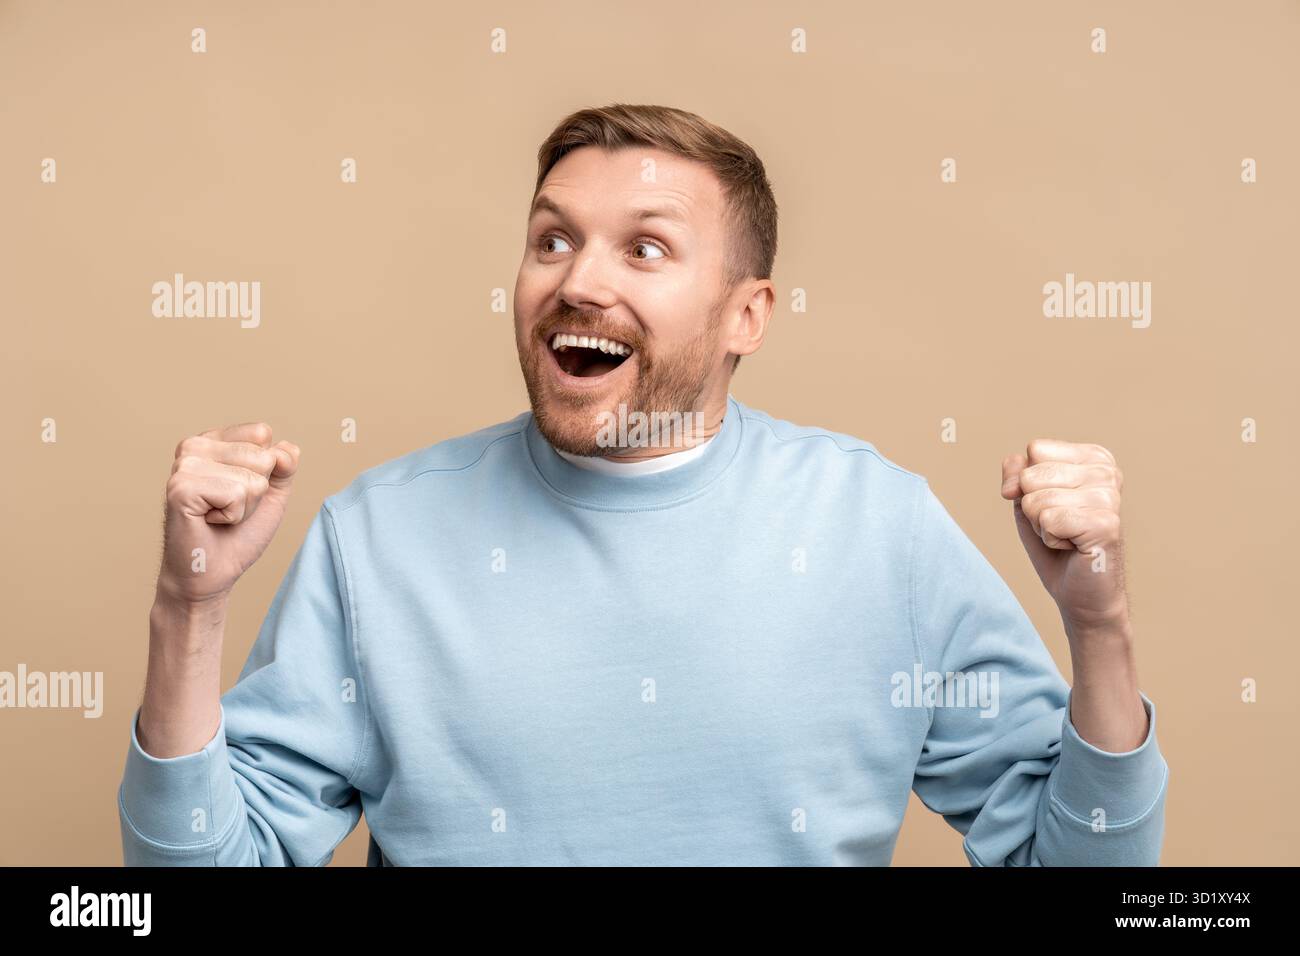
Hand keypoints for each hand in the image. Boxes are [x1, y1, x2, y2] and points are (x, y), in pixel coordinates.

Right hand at [156, 422, 300, 607]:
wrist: (213, 570)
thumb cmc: (239, 531)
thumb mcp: (272, 492)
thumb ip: (285, 463)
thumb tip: (283, 449)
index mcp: (213, 439)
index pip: (262, 434)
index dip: (265, 471)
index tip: (240, 491)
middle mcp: (194, 446)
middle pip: (262, 457)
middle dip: (255, 492)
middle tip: (228, 509)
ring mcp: (183, 465)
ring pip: (252, 478)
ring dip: (244, 507)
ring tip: (218, 516)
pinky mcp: (180, 488)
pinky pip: (236, 494)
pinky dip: (233, 516)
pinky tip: (209, 521)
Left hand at [1001, 439, 1127, 631]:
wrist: (1080, 592)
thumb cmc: (1056, 544)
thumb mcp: (1027, 501)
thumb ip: (1017, 474)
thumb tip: (1014, 465)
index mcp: (1094, 458)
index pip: (1035, 450)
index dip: (1025, 481)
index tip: (1048, 504)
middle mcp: (1107, 472)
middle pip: (1032, 474)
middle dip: (1032, 506)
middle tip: (1058, 525)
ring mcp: (1109, 497)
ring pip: (1036, 499)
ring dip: (1041, 525)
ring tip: (1066, 536)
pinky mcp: (1106, 524)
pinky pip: (1048, 520)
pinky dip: (1050, 539)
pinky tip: (1072, 547)